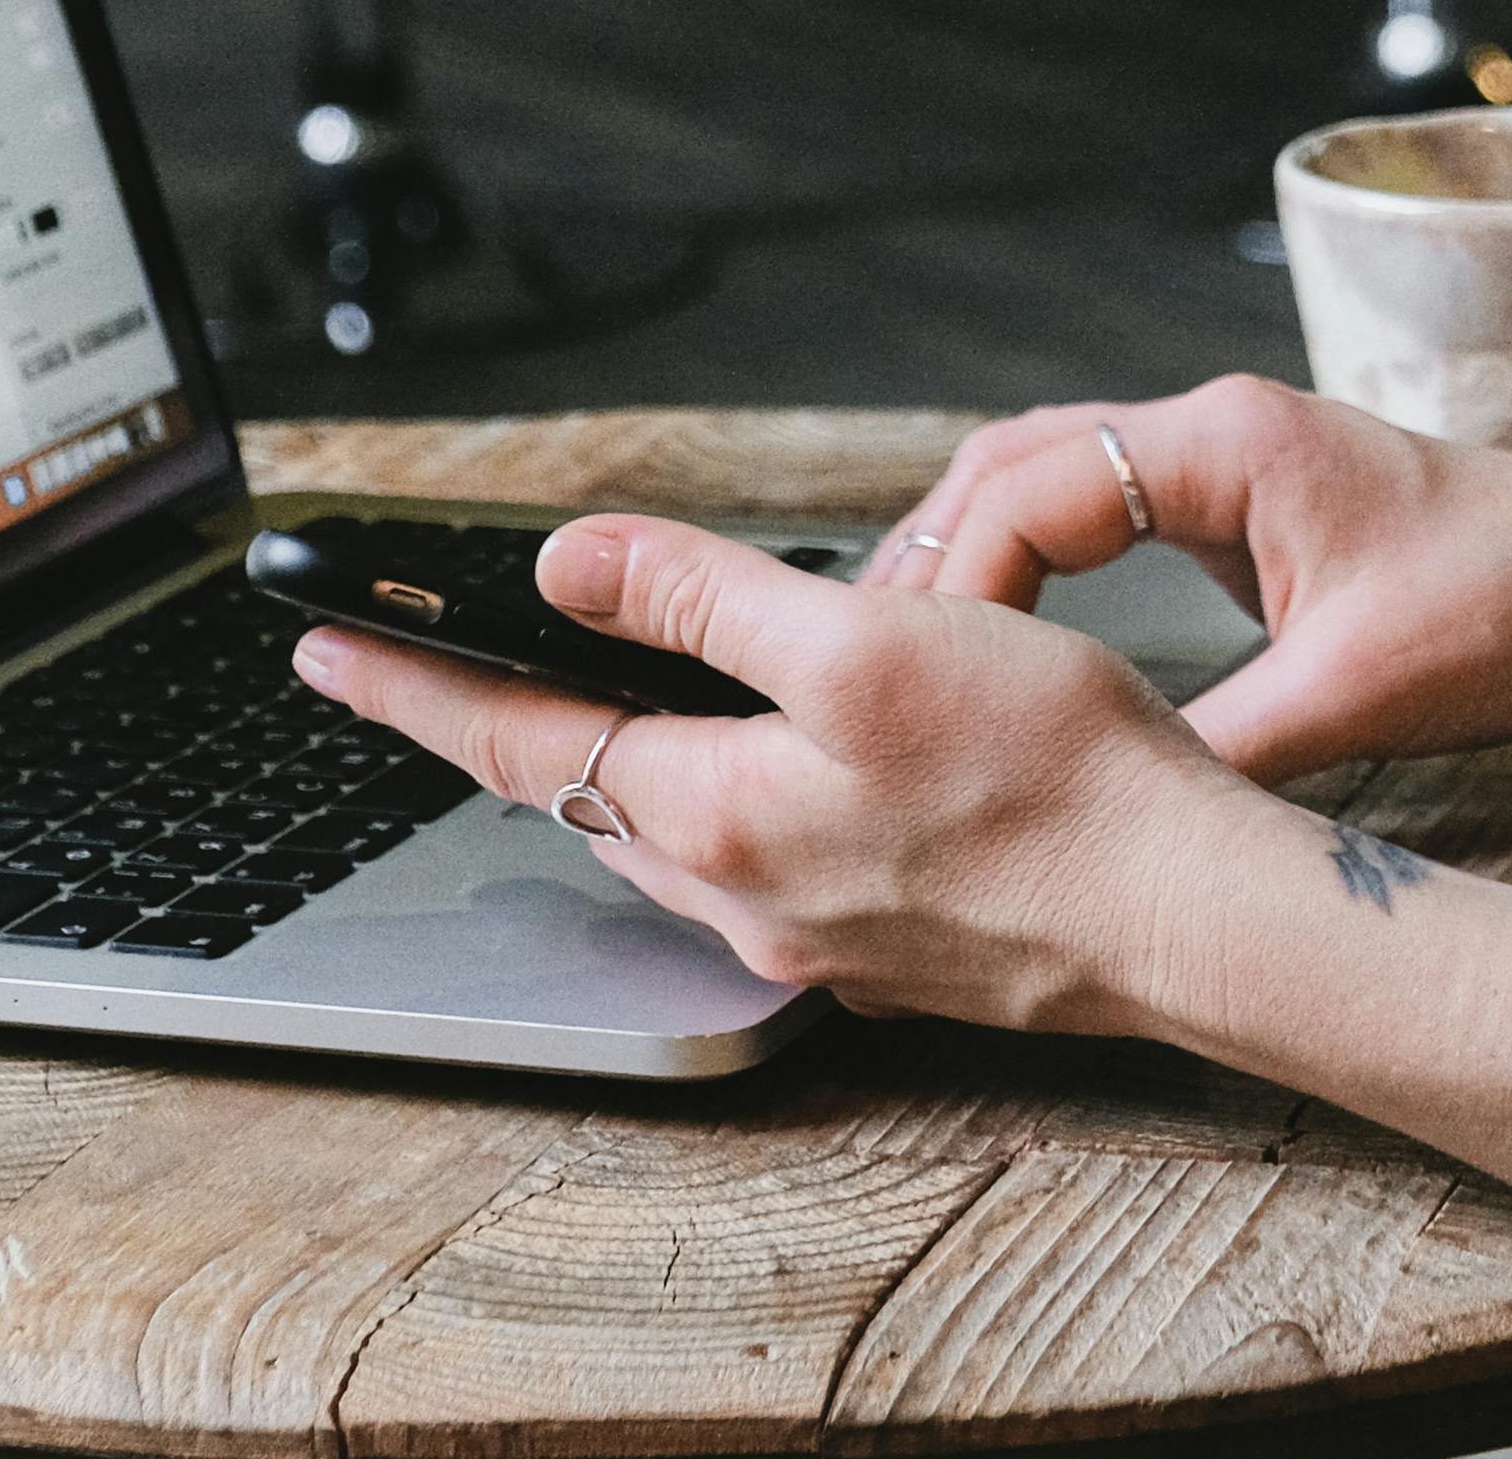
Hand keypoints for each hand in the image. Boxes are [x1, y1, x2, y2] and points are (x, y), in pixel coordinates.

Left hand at [289, 512, 1264, 1029]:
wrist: (1190, 912)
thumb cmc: (1056, 774)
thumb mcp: (867, 641)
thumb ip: (705, 601)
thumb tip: (571, 565)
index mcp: (716, 816)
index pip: (515, 737)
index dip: (409, 682)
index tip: (322, 645)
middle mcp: (744, 899)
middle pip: (584, 793)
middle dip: (509, 725)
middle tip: (436, 665)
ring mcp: (816, 937)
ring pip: (676, 833)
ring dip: (626, 764)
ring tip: (596, 698)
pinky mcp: (888, 945)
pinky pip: (765, 864)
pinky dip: (730, 802)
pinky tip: (778, 769)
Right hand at [869, 374, 1511, 778]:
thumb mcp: (1358, 697)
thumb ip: (1219, 749)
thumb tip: (1099, 813)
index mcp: (1228, 440)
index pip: (1028, 486)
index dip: (952, 586)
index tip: (913, 680)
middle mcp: (1215, 427)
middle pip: (1012, 465)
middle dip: (929, 565)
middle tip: (862, 672)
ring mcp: (1232, 459)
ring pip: (1048, 485)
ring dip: (975, 565)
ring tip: (909, 671)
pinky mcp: (1252, 505)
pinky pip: (1103, 515)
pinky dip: (1037, 571)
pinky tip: (1009, 655)